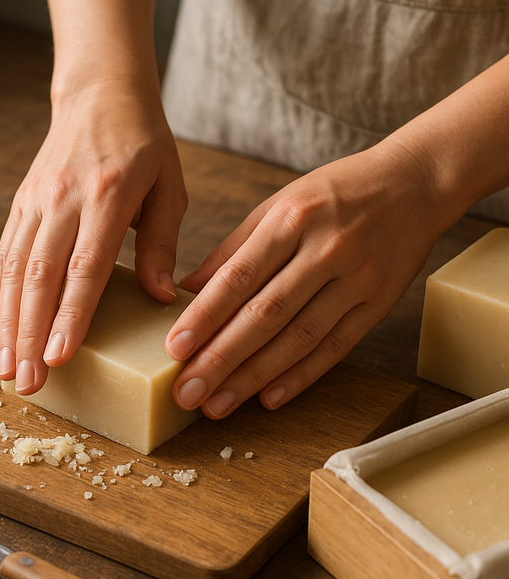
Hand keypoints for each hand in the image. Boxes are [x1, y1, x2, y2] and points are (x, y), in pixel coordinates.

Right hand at [0, 81, 186, 393]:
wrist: (101, 94)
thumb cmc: (145, 145)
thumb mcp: (169, 188)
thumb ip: (164, 244)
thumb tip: (161, 299)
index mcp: (108, 195)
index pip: (85, 265)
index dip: (70, 314)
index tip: (60, 357)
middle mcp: (63, 199)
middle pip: (40, 275)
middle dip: (31, 333)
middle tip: (28, 382)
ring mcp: (36, 200)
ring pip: (14, 269)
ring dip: (8, 323)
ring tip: (6, 368)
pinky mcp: (21, 202)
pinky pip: (4, 254)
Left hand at [166, 146, 446, 417]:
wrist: (414, 184)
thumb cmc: (334, 193)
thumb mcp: (277, 206)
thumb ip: (232, 250)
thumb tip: (186, 291)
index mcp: (292, 218)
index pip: (240, 276)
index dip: (205, 315)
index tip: (174, 348)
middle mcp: (326, 250)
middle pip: (266, 315)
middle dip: (221, 358)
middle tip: (186, 392)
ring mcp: (357, 280)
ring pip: (299, 338)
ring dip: (254, 377)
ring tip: (217, 405)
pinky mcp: (379, 304)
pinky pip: (336, 347)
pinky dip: (301, 376)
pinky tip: (268, 398)